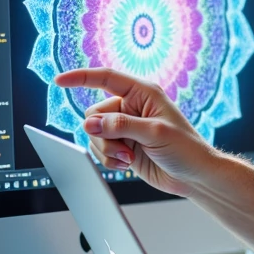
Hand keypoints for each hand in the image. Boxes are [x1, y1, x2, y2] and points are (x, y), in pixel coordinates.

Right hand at [53, 68, 214, 196]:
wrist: (194, 176)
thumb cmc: (186, 149)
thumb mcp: (154, 133)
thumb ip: (120, 126)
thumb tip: (90, 124)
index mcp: (143, 93)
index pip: (106, 78)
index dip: (81, 78)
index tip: (58, 81)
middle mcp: (132, 107)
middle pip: (94, 114)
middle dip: (103, 134)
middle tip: (124, 148)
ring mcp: (126, 128)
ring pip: (94, 135)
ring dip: (107, 150)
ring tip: (129, 158)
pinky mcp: (123, 147)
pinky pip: (100, 150)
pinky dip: (109, 160)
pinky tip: (127, 165)